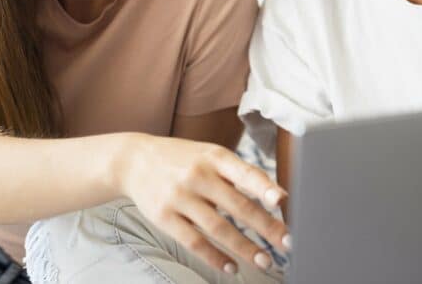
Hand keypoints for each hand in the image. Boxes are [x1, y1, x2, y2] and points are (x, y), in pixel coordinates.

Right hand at [116, 133, 290, 273]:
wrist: (134, 160)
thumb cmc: (182, 159)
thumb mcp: (209, 154)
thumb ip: (239, 173)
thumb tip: (277, 196)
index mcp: (214, 156)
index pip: (244, 172)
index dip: (264, 186)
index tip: (281, 200)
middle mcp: (198, 175)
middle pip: (238, 206)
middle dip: (266, 227)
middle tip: (287, 243)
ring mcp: (180, 197)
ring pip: (219, 228)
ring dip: (245, 248)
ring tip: (265, 260)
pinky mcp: (164, 217)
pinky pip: (194, 242)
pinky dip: (215, 257)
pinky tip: (232, 267)